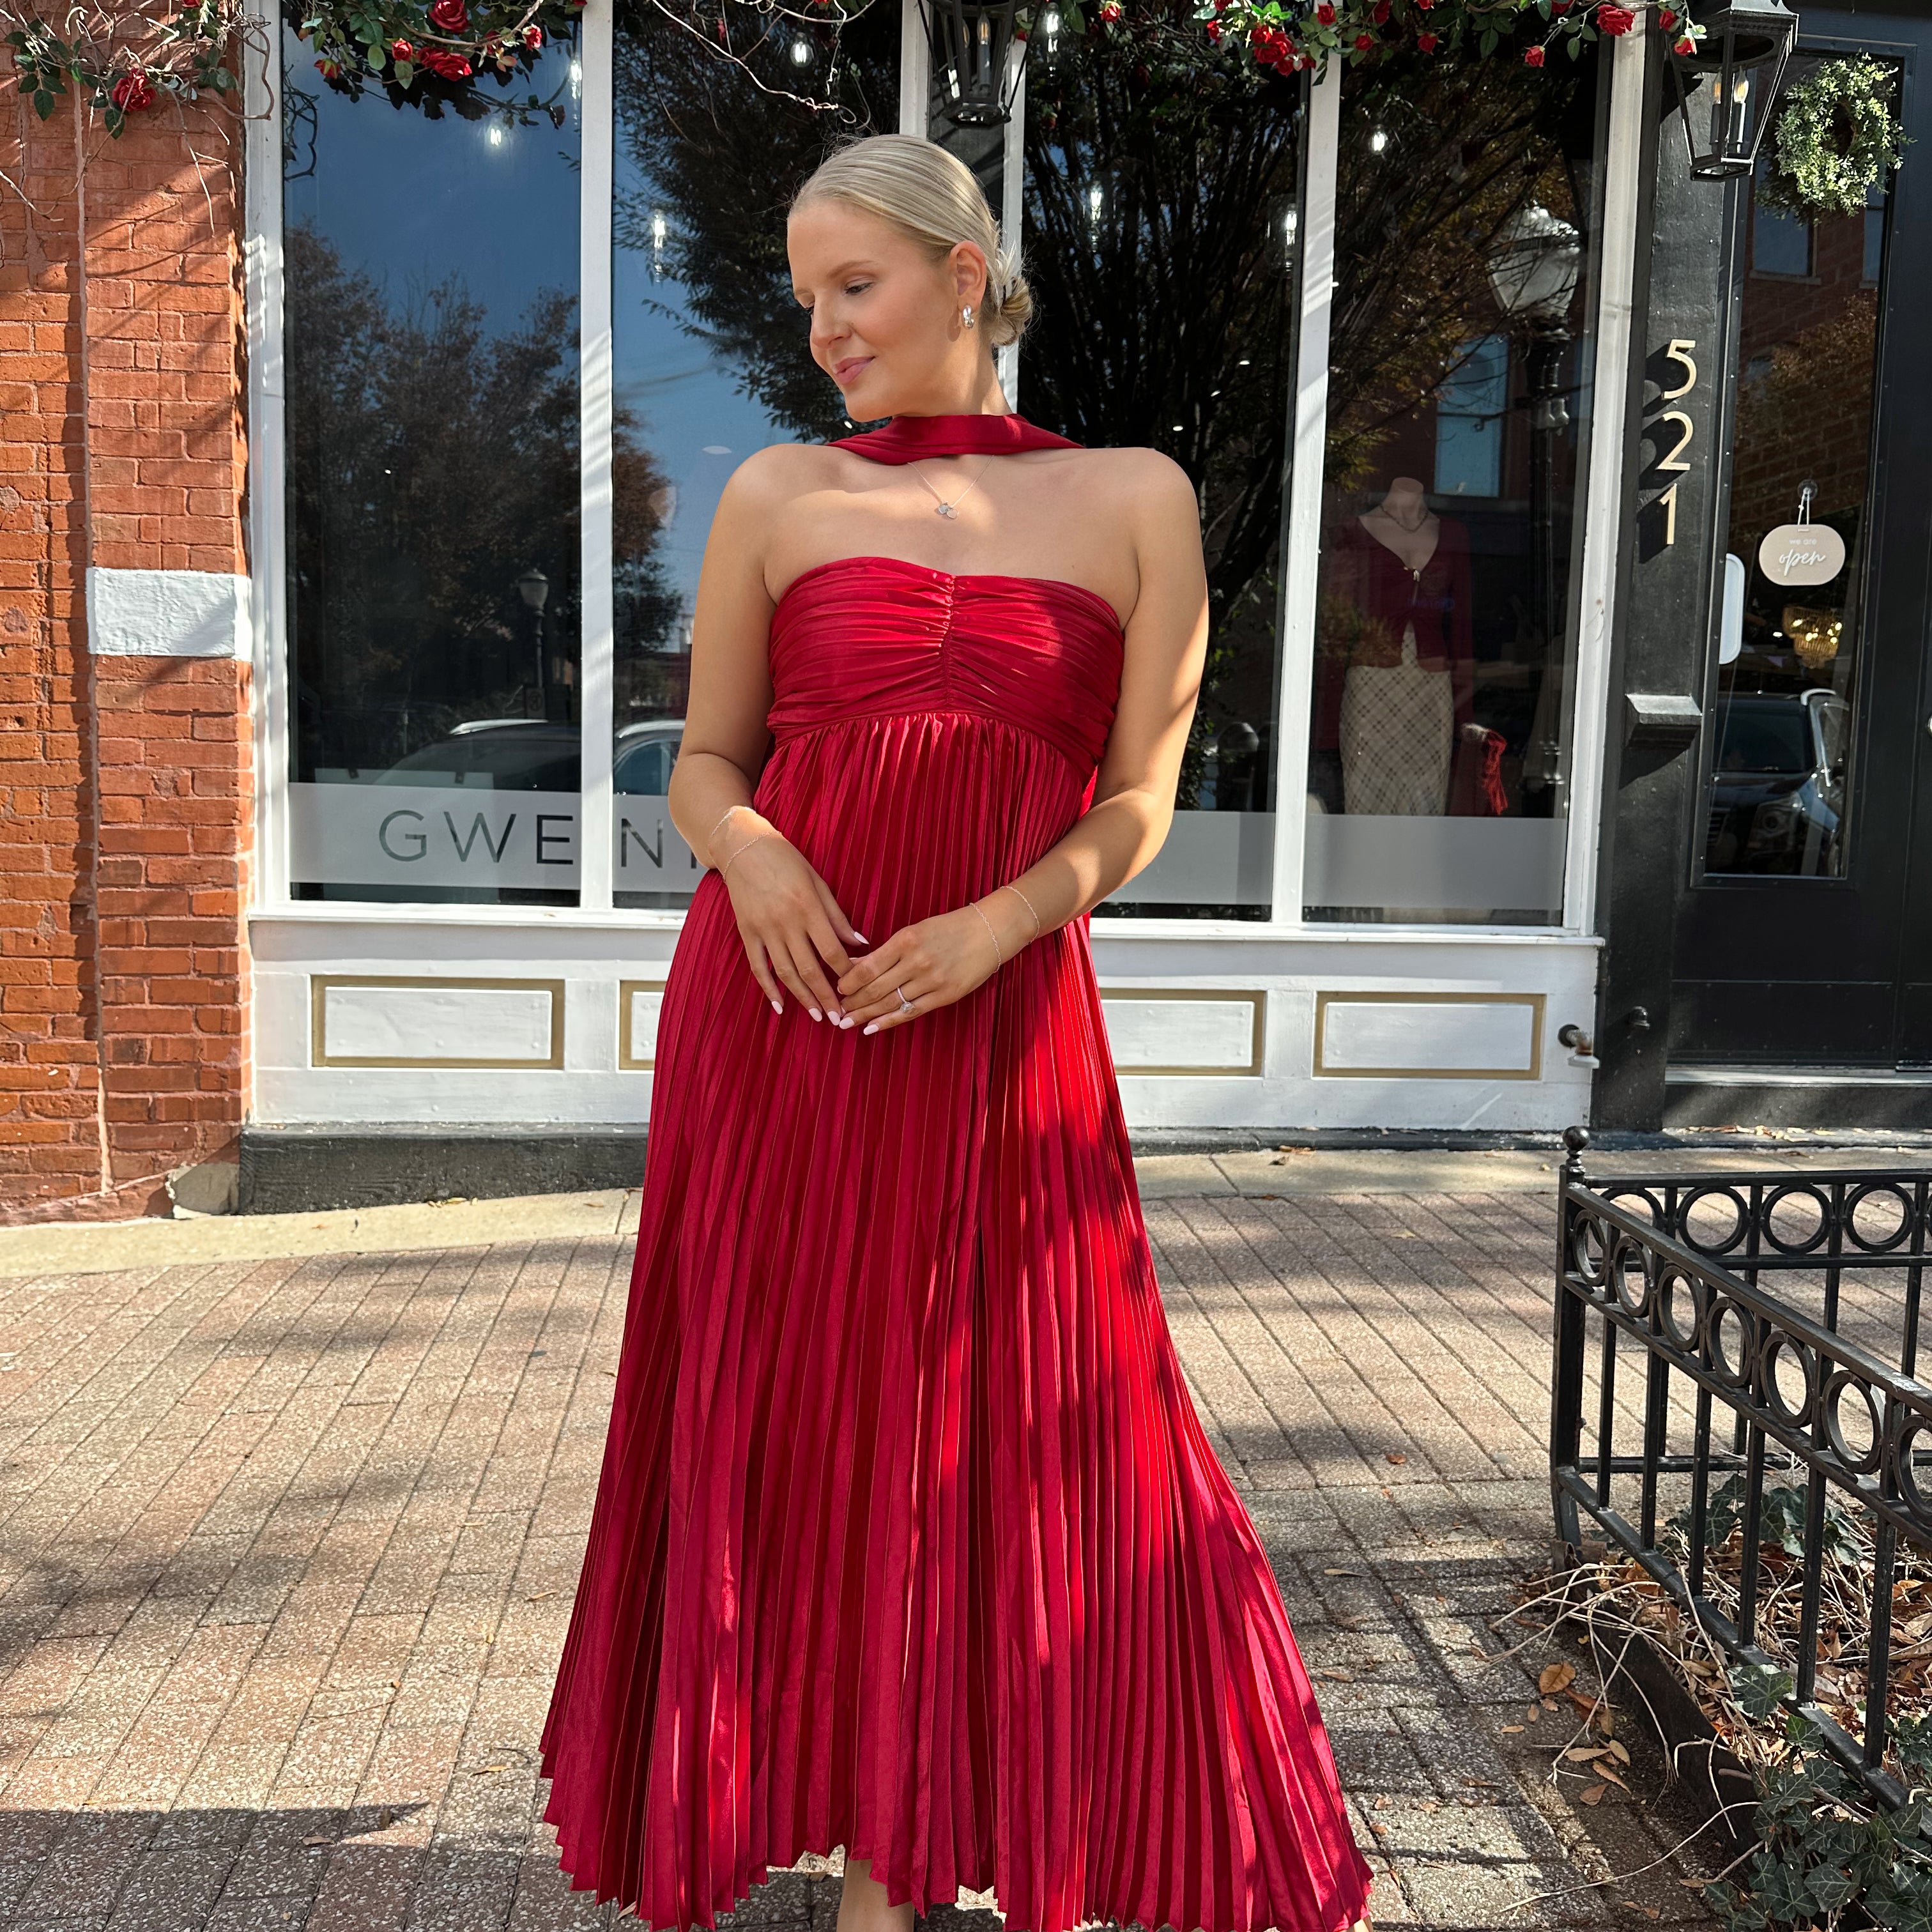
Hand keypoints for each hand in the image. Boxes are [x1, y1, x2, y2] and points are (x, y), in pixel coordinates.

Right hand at [719, 826, 865, 1022]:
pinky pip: (758, 966)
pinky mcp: (747, 932)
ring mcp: (764, 929)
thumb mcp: (818, 882)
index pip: (832, 950)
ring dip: (802, 997)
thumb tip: (860, 942)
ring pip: (786, 972)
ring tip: (816, 1015)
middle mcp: (786, 922)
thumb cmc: (785, 860)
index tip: (857, 987)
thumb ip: (837, 915)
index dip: (846, 973)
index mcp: (808, 907)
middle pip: (810, 968)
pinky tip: (779, 1005)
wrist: (743, 847)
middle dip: (827, 996)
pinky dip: (768, 988)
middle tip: (839, 1017)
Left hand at [834, 905, 1003, 1034]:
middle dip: (853, 1002)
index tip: (838, 989)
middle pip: (875, 988)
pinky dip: (888, 1021)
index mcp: (906, 940)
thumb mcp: (915, 930)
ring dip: (866, 1015)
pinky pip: (910, 1013)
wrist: (989, 932)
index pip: (868, 967)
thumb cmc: (949, 928)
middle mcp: (916, 962)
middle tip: (838, 1010)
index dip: (848, 982)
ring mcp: (932, 981)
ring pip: (890, 1003)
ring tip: (847, 1022)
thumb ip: (886, 950)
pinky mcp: (945, 996)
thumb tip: (855, 964)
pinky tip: (871, 1028)